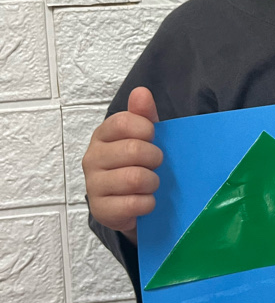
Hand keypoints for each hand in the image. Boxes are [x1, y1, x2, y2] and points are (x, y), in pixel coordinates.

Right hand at [82, 86, 162, 244]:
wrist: (128, 203)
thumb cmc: (137, 163)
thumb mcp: (144, 136)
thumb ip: (143, 114)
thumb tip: (141, 92)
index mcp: (102, 135)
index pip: (122, 122)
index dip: (146, 129)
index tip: (153, 138)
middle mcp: (92, 158)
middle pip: (133, 150)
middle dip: (154, 158)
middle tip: (156, 164)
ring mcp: (93, 185)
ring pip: (134, 178)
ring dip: (152, 182)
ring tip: (151, 183)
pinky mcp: (100, 210)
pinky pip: (133, 203)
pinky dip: (148, 203)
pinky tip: (146, 201)